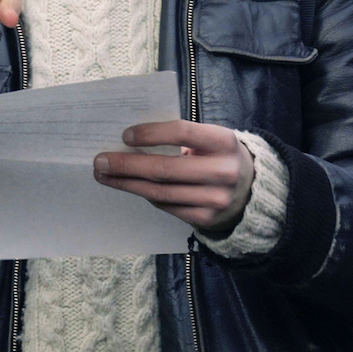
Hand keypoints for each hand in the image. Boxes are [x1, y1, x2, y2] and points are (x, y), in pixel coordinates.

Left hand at [93, 121, 254, 229]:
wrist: (252, 191)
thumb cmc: (218, 155)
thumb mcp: (209, 139)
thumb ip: (179, 137)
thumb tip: (129, 140)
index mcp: (224, 142)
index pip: (182, 133)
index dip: (151, 134)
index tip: (125, 136)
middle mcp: (223, 172)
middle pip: (165, 168)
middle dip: (127, 165)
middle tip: (100, 160)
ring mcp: (215, 199)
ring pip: (160, 191)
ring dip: (127, 183)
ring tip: (104, 175)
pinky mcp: (206, 218)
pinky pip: (166, 206)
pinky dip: (145, 194)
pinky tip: (129, 186)